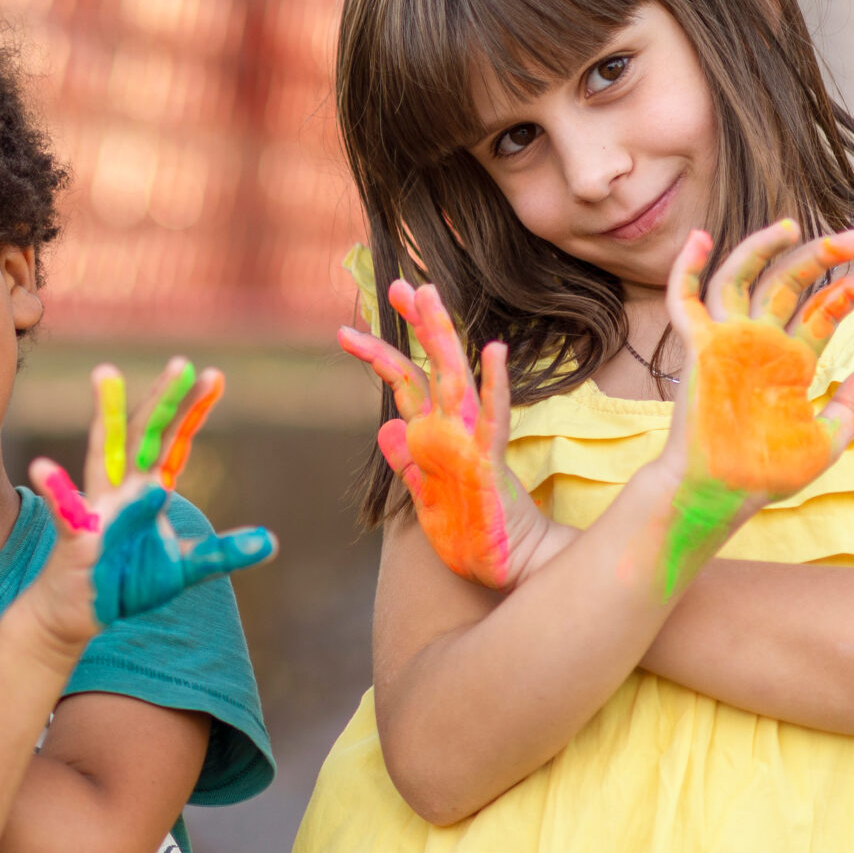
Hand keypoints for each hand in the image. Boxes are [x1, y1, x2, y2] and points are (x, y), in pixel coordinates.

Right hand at [26, 359, 276, 627]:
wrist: (75, 613)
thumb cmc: (125, 582)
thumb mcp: (183, 568)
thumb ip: (221, 552)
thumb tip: (271, 542)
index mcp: (146, 490)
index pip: (173, 442)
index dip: (193, 411)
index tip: (215, 376)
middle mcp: (120, 490)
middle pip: (142, 434)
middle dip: (162, 399)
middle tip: (182, 364)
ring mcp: (97, 509)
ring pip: (102, 454)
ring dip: (105, 415)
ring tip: (105, 375)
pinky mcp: (76, 538)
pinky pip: (66, 513)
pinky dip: (56, 490)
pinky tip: (43, 468)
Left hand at [339, 280, 553, 588]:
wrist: (504, 569)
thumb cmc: (470, 534)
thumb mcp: (424, 496)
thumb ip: (407, 461)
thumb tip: (384, 430)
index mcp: (434, 436)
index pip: (407, 383)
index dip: (381, 352)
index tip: (349, 327)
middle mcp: (453, 430)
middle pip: (431, 365)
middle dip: (416, 324)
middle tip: (400, 283)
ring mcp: (472, 442)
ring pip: (456, 378)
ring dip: (442, 336)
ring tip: (429, 296)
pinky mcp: (489, 462)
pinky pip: (494, 418)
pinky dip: (494, 384)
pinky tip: (493, 351)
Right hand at [656, 220, 853, 592]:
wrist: (721, 492)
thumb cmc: (766, 473)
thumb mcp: (826, 441)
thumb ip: (852, 406)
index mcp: (791, 361)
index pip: (822, 310)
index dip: (850, 291)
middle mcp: (760, 343)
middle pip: (788, 283)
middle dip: (820, 257)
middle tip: (853, 238)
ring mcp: (727, 341)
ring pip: (740, 278)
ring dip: (763, 248)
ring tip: (793, 226)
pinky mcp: (698, 348)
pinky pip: (684, 301)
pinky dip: (686, 268)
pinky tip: (700, 238)